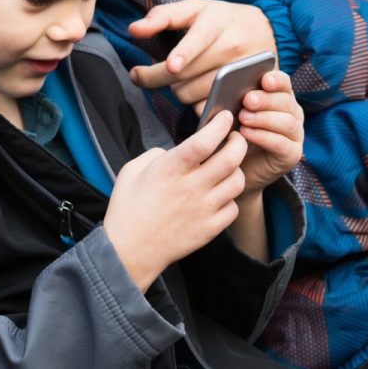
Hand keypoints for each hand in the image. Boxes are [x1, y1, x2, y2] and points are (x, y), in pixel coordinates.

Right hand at [106, 110, 248, 289]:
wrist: (128, 251)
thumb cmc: (128, 209)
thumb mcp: (132, 170)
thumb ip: (157, 154)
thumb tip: (175, 151)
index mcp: (170, 170)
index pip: (205, 141)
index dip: (220, 125)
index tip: (225, 117)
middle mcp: (190, 188)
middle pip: (231, 159)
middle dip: (239, 142)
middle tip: (235, 138)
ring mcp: (203, 210)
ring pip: (237, 182)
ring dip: (236, 170)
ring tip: (227, 168)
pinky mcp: (209, 229)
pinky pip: (233, 208)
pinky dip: (230, 199)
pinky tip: (219, 196)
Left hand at [128, 0, 279, 103]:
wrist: (266, 30)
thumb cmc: (222, 19)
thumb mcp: (195, 8)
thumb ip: (161, 16)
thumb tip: (133, 30)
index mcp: (217, 20)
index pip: (199, 38)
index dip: (184, 53)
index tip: (171, 65)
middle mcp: (233, 45)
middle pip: (186, 73)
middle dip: (156, 77)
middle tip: (142, 75)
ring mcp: (242, 70)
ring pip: (194, 93)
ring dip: (176, 91)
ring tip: (176, 80)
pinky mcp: (247, 90)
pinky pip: (211, 107)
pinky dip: (197, 104)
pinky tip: (195, 92)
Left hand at [233, 68, 303, 197]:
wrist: (234, 170)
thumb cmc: (232, 135)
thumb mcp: (232, 115)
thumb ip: (235, 101)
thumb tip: (229, 87)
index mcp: (281, 98)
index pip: (284, 83)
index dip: (276, 80)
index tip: (264, 79)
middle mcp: (293, 115)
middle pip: (286, 101)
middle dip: (266, 99)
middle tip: (247, 100)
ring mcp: (295, 135)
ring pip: (287, 122)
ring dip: (264, 118)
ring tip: (243, 118)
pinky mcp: (292, 155)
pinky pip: (282, 144)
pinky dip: (264, 137)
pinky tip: (247, 133)